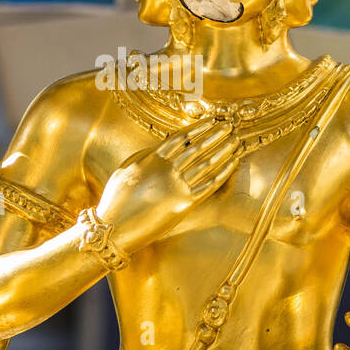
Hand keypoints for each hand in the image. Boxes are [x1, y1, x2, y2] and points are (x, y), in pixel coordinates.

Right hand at [95, 118, 239, 252]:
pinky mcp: (185, 204)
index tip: (211, 120)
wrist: (114, 229)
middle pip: (197, 147)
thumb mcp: (126, 170)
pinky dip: (223, 172)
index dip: (198, 128)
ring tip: (235, 140)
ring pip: (207, 163)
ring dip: (223, 150)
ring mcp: (177, 186)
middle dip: (215, 135)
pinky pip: (209, 185)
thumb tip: (160, 146)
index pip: (181, 138)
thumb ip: (145, 157)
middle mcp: (167, 170)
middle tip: (229, 126)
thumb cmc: (116, 200)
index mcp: (152, 158)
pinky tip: (233, 162)